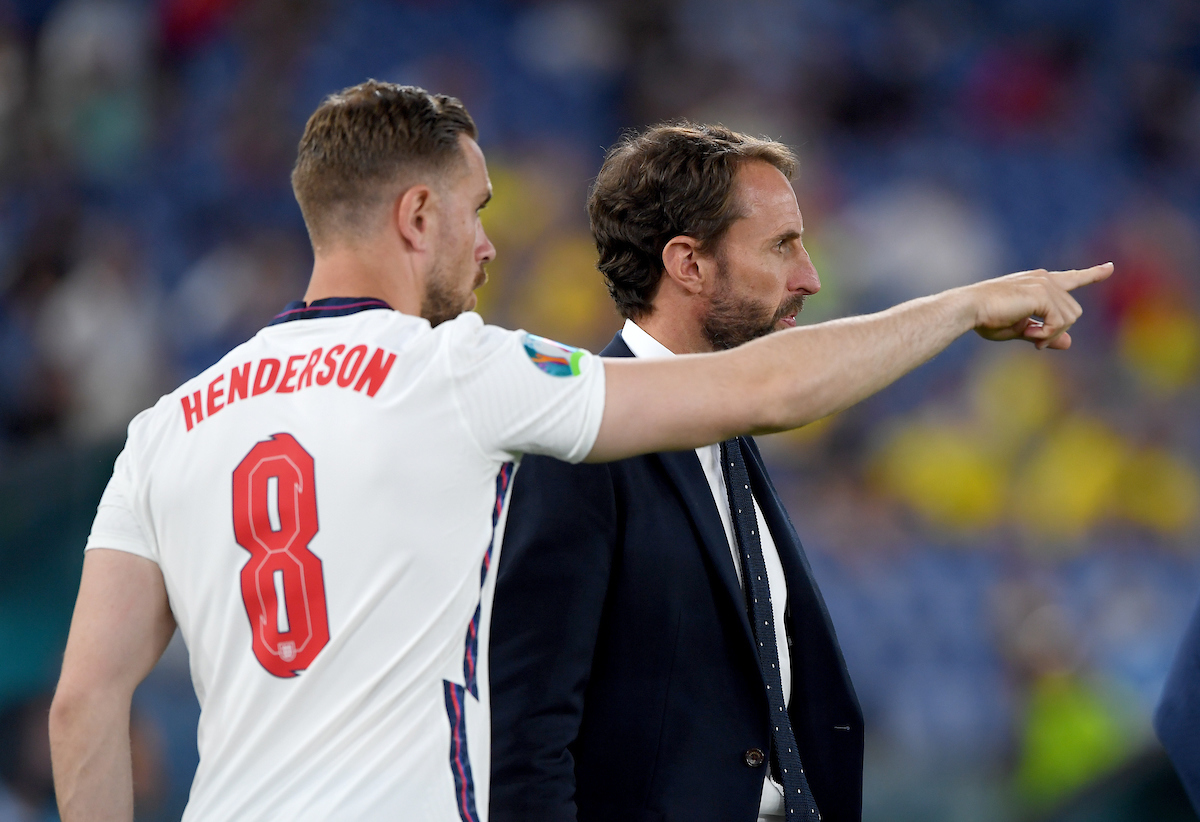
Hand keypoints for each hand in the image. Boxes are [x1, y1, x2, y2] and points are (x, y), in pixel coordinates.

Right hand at [970, 263, 1113, 349]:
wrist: (969, 309)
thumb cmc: (987, 317)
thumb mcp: (1020, 329)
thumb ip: (1045, 333)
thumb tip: (1068, 343)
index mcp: (1039, 282)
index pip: (1072, 278)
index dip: (1092, 274)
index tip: (1110, 268)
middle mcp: (1045, 279)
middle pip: (1074, 312)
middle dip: (1057, 331)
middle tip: (1035, 342)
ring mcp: (1045, 284)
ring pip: (1071, 318)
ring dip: (1052, 334)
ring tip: (1030, 337)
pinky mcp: (1043, 294)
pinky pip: (1060, 321)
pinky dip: (1048, 334)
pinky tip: (1031, 336)